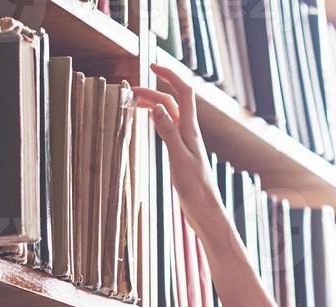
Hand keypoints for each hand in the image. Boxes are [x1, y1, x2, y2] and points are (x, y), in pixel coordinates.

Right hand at [134, 65, 224, 235]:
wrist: (205, 211)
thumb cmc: (195, 189)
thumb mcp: (179, 159)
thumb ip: (168, 133)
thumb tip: (157, 108)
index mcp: (190, 131)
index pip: (182, 92)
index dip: (169, 76)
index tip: (152, 66)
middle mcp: (189, 133)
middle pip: (172, 102)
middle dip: (153, 91)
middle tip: (130, 91)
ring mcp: (185, 144)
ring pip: (170, 115)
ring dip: (153, 104)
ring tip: (134, 102)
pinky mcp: (181, 154)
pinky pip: (168, 129)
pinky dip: (157, 119)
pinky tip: (150, 121)